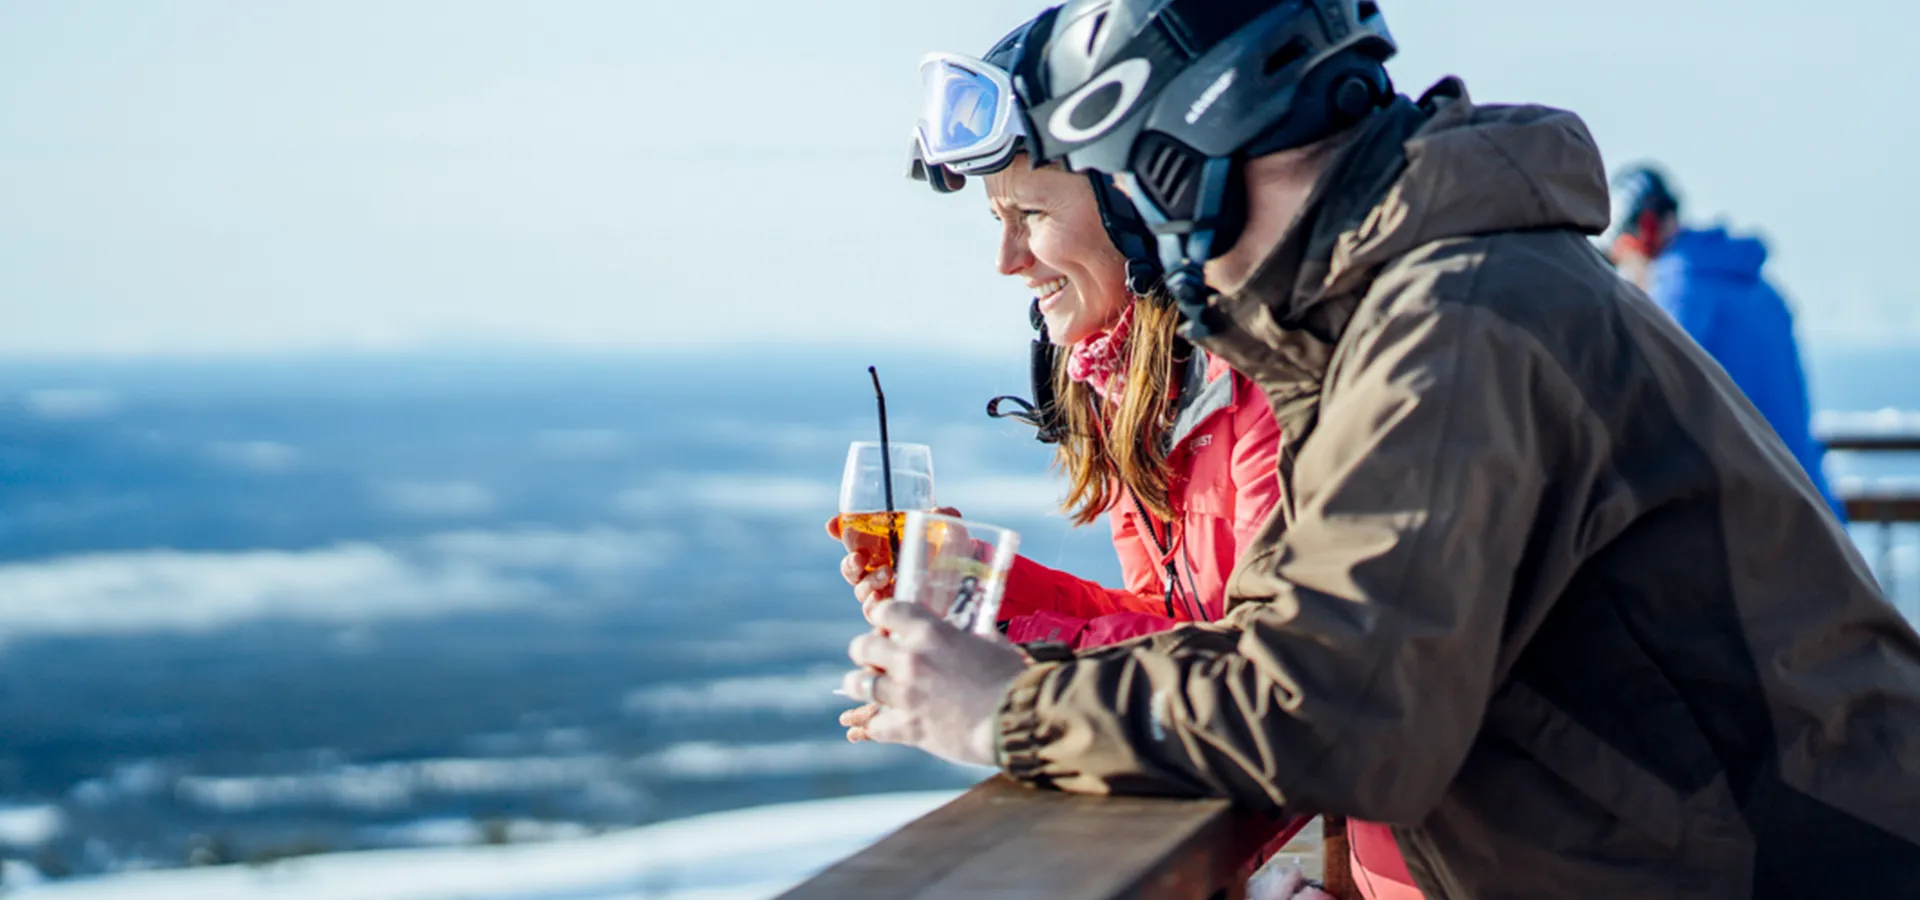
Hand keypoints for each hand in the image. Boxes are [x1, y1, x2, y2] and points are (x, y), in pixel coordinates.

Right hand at [825, 507, 963, 611]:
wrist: (971, 593)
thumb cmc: (957, 561)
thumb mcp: (954, 537)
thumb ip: (948, 519)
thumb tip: (940, 509)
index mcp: (888, 548)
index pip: (856, 538)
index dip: (840, 530)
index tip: (832, 525)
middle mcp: (883, 571)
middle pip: (852, 569)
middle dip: (849, 564)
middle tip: (859, 559)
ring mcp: (888, 595)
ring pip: (862, 592)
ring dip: (866, 584)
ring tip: (885, 575)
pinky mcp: (895, 617)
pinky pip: (874, 616)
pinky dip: (874, 608)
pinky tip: (882, 601)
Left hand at [841, 599, 1025, 766]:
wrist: (1020, 719)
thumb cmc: (1011, 678)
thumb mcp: (990, 643)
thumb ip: (967, 635)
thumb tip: (965, 630)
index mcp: (930, 632)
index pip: (886, 610)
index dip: (883, 617)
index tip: (885, 624)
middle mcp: (911, 659)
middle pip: (861, 646)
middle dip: (865, 651)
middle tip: (874, 658)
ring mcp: (906, 695)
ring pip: (858, 684)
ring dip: (861, 685)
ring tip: (867, 688)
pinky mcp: (908, 728)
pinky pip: (874, 725)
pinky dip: (877, 725)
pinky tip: (884, 723)